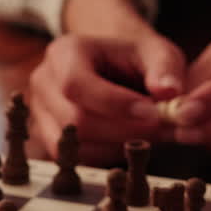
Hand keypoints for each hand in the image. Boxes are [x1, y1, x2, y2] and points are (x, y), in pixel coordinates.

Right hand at [28, 33, 184, 165]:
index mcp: (64, 53)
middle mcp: (44, 84)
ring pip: (75, 145)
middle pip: (75, 121)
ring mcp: (41, 114)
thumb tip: (169, 92)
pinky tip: (127, 139)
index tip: (153, 113)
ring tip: (147, 132)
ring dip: (117, 145)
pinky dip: (107, 154)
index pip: (76, 84)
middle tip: (160, 128)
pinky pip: (76, 158)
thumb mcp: (155, 52)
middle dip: (122, 130)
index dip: (114, 104)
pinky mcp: (48, 138)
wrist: (113, 69)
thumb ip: (166, 68)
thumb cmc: (133, 60)